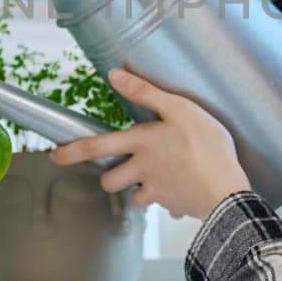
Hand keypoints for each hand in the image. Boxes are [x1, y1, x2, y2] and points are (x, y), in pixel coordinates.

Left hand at [46, 68, 252, 220]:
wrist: (226, 189)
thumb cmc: (207, 145)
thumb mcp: (179, 108)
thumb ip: (145, 91)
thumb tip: (114, 74)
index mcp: (140, 143)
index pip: (95, 147)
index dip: (71, 152)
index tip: (54, 156)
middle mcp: (142, 170)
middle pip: (108, 181)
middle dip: (110, 177)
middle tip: (123, 168)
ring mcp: (157, 191)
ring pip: (134, 197)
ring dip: (138, 190)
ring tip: (156, 177)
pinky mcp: (174, 206)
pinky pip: (165, 205)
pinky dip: (169, 199)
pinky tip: (183, 188)